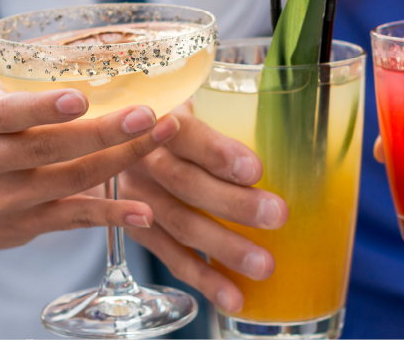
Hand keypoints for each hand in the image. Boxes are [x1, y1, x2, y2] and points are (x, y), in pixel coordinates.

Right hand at [0, 85, 175, 248]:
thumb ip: (28, 94)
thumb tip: (106, 69)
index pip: (8, 113)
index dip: (44, 108)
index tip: (80, 100)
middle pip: (49, 148)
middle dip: (105, 132)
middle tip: (147, 115)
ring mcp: (6, 199)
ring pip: (71, 181)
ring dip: (122, 161)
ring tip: (161, 139)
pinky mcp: (27, 225)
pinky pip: (76, 219)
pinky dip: (113, 215)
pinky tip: (144, 211)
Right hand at [119, 101, 287, 313]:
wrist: (106, 149)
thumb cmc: (173, 127)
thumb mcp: (189, 106)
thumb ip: (225, 118)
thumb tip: (296, 143)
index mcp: (160, 120)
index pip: (187, 134)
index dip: (218, 152)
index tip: (254, 169)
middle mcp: (143, 159)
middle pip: (186, 183)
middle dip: (234, 203)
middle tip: (277, 215)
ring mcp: (136, 198)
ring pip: (181, 224)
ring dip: (224, 248)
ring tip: (263, 265)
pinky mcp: (139, 231)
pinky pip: (172, 257)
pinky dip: (204, 279)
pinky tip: (232, 296)